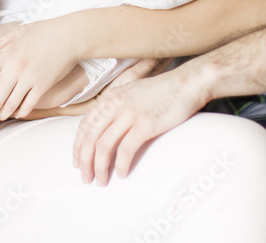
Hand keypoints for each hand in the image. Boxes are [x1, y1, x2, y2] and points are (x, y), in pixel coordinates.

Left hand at [0, 22, 78, 124]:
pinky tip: (17, 113)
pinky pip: (28, 105)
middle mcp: (14, 67)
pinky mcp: (43, 85)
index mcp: (5, 54)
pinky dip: (20, 111)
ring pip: (9, 104)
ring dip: (1, 114)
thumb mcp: (17, 32)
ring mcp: (29, 77)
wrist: (70, 35)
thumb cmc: (43, 31)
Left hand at [72, 66, 202, 185]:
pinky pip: (126, 150)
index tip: (77, 162)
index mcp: (110, 98)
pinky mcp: (145, 124)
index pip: (84, 125)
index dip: (77, 146)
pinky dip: (121, 165)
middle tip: (86, 178)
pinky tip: (123, 174)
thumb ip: (118, 107)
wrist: (187, 84)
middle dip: (85, 162)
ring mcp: (130, 114)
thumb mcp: (132, 93)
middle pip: (90, 138)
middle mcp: (115, 105)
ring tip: (102, 180)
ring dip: (100, 167)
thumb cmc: (163, 91)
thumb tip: (107, 129)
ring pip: (104, 146)